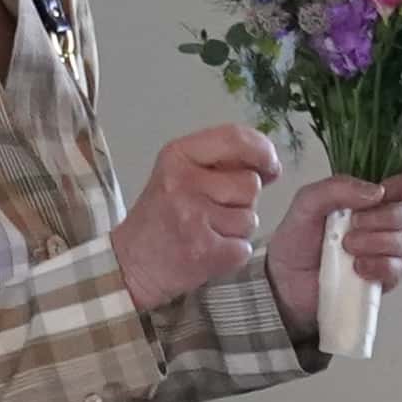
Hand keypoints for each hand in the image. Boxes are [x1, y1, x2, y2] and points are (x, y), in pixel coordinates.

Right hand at [115, 126, 285, 306]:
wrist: (130, 263)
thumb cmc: (161, 216)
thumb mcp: (179, 173)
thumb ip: (221, 163)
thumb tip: (271, 166)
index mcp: (178, 155)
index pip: (235, 137)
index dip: (263, 150)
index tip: (271, 166)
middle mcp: (183, 182)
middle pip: (250, 184)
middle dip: (242, 201)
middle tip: (212, 211)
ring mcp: (193, 218)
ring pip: (250, 218)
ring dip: (237, 229)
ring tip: (207, 232)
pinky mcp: (204, 251)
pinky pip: (243, 247)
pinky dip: (232, 253)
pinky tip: (208, 251)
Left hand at [260, 166, 401, 328]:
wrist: (285, 280)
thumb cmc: (298, 239)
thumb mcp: (307, 202)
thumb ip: (337, 188)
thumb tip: (376, 191)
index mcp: (372, 196)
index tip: (383, 192)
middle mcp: (386, 221)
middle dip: (383, 217)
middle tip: (352, 224)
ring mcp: (389, 251)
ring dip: (377, 242)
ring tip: (347, 247)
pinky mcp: (386, 278)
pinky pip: (399, 269)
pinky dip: (379, 266)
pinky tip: (358, 267)